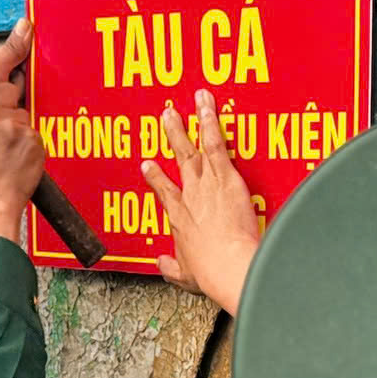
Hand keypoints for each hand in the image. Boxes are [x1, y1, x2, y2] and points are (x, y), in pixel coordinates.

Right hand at [146, 89, 262, 316]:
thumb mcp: (187, 276)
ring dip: (193, 121)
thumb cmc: (212, 274)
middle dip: (173, 136)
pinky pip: (216, 143)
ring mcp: (205, 183)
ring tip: (191, 101)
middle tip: (167, 117)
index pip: (164, 192)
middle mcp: (189, 196)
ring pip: (196, 145)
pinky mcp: (224, 176)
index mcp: (178, 219)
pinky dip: (211, 123)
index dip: (156, 177)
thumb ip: (173, 268)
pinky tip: (208, 106)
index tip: (149, 165)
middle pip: (179, 159)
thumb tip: (162, 265)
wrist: (227, 267)